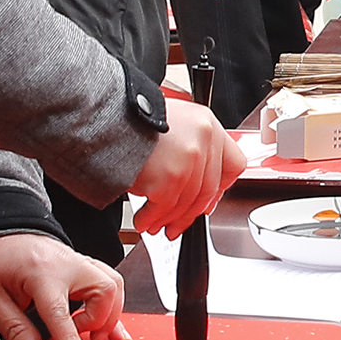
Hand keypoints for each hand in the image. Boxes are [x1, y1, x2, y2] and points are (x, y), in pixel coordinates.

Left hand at [0, 232, 130, 339]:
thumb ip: (14, 329)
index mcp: (40, 272)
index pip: (60, 311)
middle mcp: (67, 263)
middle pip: (104, 290)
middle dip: (101, 321)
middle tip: (83, 339)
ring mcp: (78, 261)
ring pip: (114, 284)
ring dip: (110, 312)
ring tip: (94, 334)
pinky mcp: (83, 264)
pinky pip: (110, 281)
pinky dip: (112, 304)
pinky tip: (110, 323)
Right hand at [130, 100, 250, 236]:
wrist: (107, 116)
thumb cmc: (133, 118)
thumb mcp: (173, 121)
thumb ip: (191, 146)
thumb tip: (196, 179)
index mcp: (208, 124)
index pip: (233, 164)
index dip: (221, 187)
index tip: (209, 200)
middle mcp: (204, 140)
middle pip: (207, 190)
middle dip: (190, 213)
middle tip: (178, 223)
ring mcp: (189, 160)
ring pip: (185, 203)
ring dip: (168, 219)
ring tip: (154, 224)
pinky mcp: (170, 177)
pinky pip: (164, 208)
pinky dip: (151, 218)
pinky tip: (143, 220)